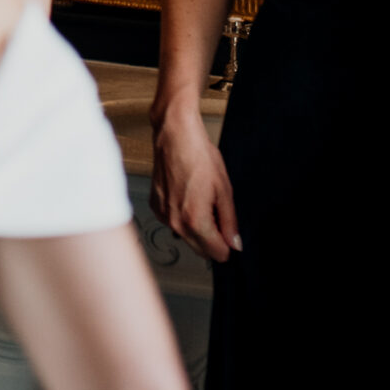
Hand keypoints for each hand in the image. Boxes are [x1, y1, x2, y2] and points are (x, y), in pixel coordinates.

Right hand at [151, 111, 238, 262]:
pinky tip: (187, 196)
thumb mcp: (224, 189)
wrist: (175, 136)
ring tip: (201, 200)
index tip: (230, 234)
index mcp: (195, 219)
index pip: (216, 253)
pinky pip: (173, 222)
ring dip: (196, 228)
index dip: (227, 245)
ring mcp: (163, 215)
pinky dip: (182, 216)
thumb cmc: (198, 156)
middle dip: (212, 238)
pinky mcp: (155, 207)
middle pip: (200, 249)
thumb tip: (234, 242)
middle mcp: (175, 222)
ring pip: (186, 236)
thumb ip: (230, 221)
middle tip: (217, 214)